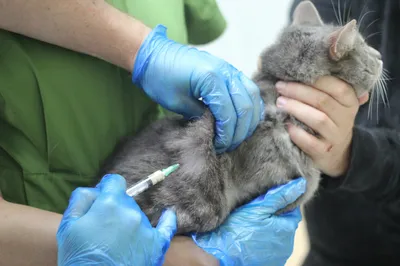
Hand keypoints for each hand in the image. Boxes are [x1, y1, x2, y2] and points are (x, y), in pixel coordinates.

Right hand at [57, 174, 176, 265]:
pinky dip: (167, 219)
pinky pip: (167, 227)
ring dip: (129, 221)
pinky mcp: (157, 244)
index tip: (102, 196)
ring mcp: (146, 228)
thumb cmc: (79, 257)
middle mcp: (131, 212)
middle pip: (125, 200)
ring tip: (117, 241)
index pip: (114, 182)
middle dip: (114, 208)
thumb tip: (95, 190)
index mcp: (110, 204)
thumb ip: (81, 200)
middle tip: (103, 228)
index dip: (107, 188)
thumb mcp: (68, 226)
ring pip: (138, 215)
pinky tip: (168, 213)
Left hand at [132, 25, 263, 152]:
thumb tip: (218, 129)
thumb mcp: (177, 102)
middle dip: (239, 131)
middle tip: (228, 145)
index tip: (219, 145)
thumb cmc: (160, 78)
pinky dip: (251, 105)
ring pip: (252, 96)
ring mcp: (229, 68)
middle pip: (245, 106)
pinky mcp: (230, 70)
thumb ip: (200, 116)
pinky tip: (245, 119)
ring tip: (237, 135)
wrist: (154, 55)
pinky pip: (249, 89)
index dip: (226, 134)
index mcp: (210, 78)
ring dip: (248, 119)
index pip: (228, 113)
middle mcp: (225, 71)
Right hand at [192, 178, 305, 265]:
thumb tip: (300, 184)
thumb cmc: (237, 231)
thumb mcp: (257, 208)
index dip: (278, 202)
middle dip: (273, 215)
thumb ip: (278, 196)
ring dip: (267, 228)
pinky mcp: (268, 262)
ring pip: (276, 234)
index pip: (291, 208)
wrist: (220, 255)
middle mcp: (287, 244)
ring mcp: (278, 255)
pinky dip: (262, 240)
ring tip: (251, 223)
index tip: (263, 199)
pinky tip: (250, 236)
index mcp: (287, 228)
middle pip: (283, 221)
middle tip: (255, 209)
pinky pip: (269, 246)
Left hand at [275, 76, 368, 175]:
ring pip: (318, 119)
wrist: (336, 154)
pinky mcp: (324, 152)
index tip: (293, 73)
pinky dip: (297, 133)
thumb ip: (325, 86)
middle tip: (280, 87)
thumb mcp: (334, 103)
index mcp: (349, 102)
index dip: (316, 79)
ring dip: (297, 109)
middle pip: (323, 101)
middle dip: (298, 91)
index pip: (338, 86)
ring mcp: (335, 136)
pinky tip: (286, 126)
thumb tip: (303, 63)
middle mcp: (345, 118)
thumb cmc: (329, 120)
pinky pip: (311, 142)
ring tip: (279, 102)